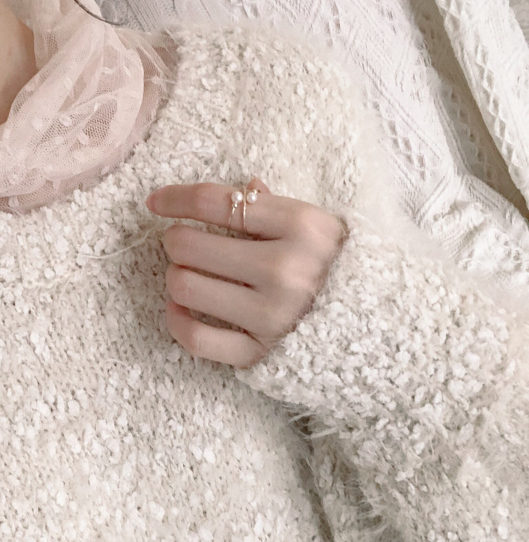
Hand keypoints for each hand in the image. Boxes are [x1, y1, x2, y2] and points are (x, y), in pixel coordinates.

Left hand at [145, 178, 346, 368]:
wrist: (385, 330)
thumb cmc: (342, 269)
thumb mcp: (321, 227)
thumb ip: (277, 206)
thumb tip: (242, 187)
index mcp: (302, 227)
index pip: (217, 202)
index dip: (175, 198)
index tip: (156, 201)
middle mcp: (284, 270)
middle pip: (189, 245)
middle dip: (176, 240)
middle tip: (184, 243)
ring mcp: (271, 316)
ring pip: (184, 288)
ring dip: (176, 277)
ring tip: (189, 274)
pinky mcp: (259, 354)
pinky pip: (195, 338)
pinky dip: (176, 321)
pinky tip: (179, 308)